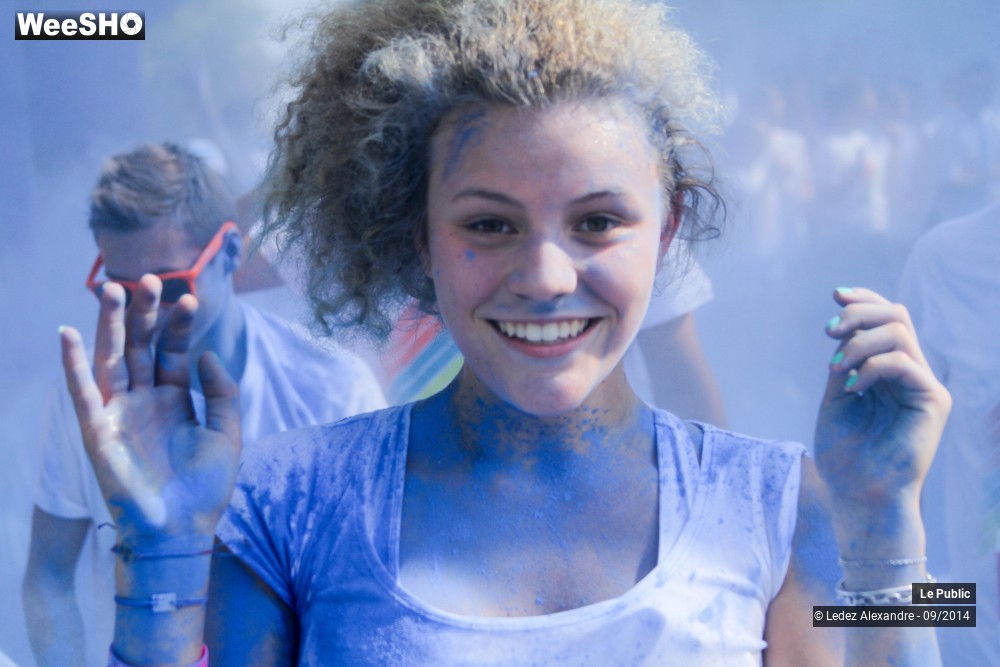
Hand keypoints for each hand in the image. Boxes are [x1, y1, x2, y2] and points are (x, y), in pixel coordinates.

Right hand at [60, 276, 240, 546]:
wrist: (183, 531)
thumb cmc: (205, 488)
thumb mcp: (227, 434)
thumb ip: (222, 393)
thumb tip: (207, 355)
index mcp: (174, 400)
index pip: (173, 352)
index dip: (179, 326)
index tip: (191, 299)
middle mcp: (143, 401)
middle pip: (139, 347)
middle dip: (143, 314)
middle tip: (149, 279)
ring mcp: (119, 414)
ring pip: (111, 359)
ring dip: (109, 325)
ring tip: (112, 288)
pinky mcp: (98, 431)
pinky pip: (82, 392)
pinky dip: (73, 364)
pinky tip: (69, 333)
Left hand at [813, 288, 950, 513]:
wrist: (858, 493)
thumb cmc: (846, 453)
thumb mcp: (837, 395)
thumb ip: (846, 360)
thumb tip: (843, 325)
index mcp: (888, 370)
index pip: (886, 319)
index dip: (864, 299)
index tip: (835, 296)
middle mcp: (910, 372)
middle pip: (896, 315)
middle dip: (859, 313)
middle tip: (829, 332)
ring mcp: (924, 385)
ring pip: (899, 332)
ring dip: (858, 342)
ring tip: (835, 368)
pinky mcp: (933, 400)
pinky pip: (904, 362)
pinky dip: (871, 366)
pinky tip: (852, 387)